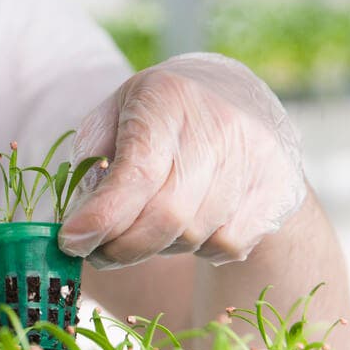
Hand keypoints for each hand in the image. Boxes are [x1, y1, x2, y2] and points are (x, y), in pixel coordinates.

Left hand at [59, 52, 306, 269]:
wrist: (235, 95)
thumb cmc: (155, 116)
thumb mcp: (112, 119)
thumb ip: (90, 167)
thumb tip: (80, 226)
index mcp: (168, 98)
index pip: (137, 173)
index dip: (102, 217)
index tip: (70, 242)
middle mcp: (220, 123)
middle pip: (167, 215)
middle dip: (122, 247)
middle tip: (97, 254)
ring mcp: (256, 156)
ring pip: (195, 236)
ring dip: (158, 247)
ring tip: (146, 226)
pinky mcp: (278, 186)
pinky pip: (228, 245)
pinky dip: (198, 249)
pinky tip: (188, 224)